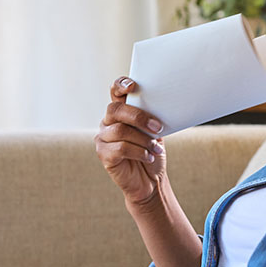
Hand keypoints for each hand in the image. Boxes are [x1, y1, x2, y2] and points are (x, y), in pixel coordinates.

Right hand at [94, 77, 166, 205]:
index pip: (115, 92)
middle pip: (116, 110)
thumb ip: (152, 117)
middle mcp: (108, 122)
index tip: (133, 86)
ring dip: (143, 139)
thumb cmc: (152, 152)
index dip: (121, 85)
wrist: (151, 181)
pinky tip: (149, 157)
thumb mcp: (155, 132)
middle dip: (139, 117)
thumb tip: (162, 105)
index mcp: (121, 112)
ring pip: (120, 131)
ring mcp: (103, 138)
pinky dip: (139, 152)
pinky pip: (120, 148)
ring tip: (156, 149)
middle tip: (158, 128)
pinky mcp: (104, 154)